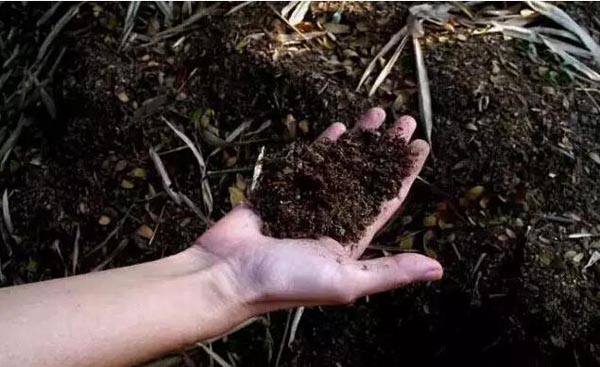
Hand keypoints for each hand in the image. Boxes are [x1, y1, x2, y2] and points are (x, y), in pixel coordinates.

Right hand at [191, 107, 441, 311]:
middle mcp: (332, 220)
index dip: (405, 174)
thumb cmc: (286, 281)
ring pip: (339, 165)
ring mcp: (306, 203)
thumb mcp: (345, 279)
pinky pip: (307, 164)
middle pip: (367, 177)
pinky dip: (322, 147)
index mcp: (350, 242)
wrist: (226, 274)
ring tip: (376, 114)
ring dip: (359, 141)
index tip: (421, 146)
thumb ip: (390, 271)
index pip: (387, 201)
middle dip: (386, 150)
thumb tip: (437, 270)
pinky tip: (338, 129)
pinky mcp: (282, 191)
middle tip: (404, 121)